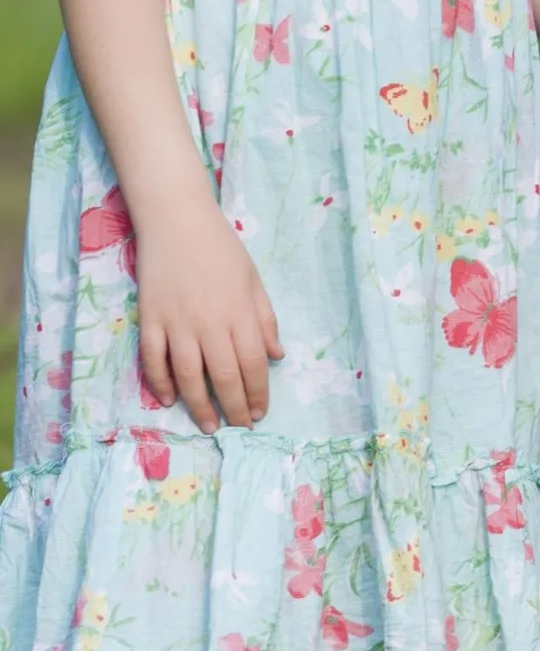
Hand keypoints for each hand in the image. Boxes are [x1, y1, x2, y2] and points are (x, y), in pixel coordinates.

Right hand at [136, 200, 281, 431]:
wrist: (177, 222)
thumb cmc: (222, 249)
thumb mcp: (254, 282)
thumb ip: (265, 320)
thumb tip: (276, 357)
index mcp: (240, 314)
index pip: (253, 364)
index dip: (258, 393)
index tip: (260, 412)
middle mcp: (210, 323)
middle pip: (224, 376)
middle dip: (234, 407)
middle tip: (239, 428)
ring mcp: (177, 323)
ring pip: (188, 375)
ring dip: (198, 404)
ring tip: (207, 425)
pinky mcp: (150, 319)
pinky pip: (153, 359)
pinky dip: (160, 382)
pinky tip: (168, 399)